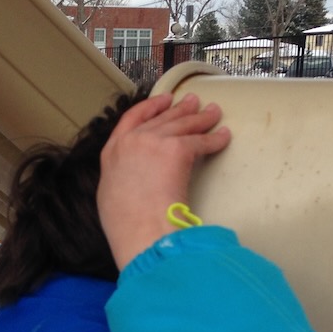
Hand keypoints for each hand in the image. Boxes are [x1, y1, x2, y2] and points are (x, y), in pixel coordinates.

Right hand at [97, 92, 230, 268]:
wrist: (140, 230)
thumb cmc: (125, 223)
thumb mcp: (109, 195)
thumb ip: (120, 177)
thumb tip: (133, 179)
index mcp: (112, 152)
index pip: (132, 118)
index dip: (150, 107)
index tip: (162, 101)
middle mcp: (132, 141)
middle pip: (162, 119)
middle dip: (180, 109)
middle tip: (193, 103)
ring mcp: (154, 142)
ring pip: (183, 124)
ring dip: (201, 118)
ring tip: (213, 113)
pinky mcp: (177, 149)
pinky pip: (202, 141)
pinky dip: (215, 139)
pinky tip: (223, 137)